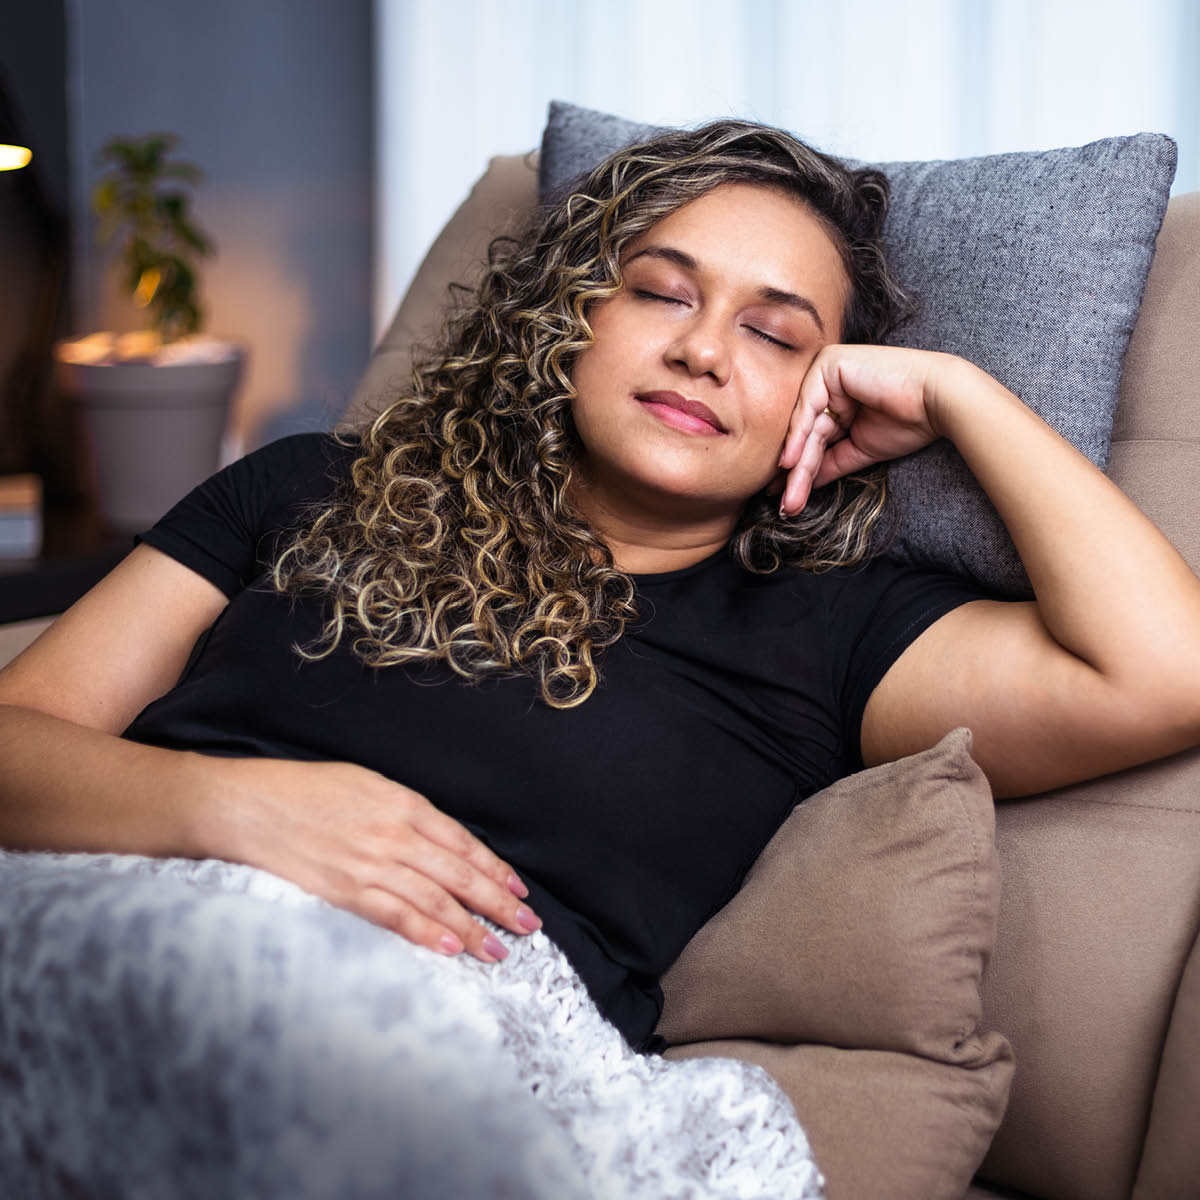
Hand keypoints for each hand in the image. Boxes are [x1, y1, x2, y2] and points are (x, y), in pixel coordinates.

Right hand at [196, 755, 539, 962]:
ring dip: (473, 928)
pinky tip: (453, 948)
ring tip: (500, 949)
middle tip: (528, 927)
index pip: (463, 844)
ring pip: (436, 901)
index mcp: (404, 803)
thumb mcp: (367, 784)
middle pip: (460, 876)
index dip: (494, 870)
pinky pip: (396, 917)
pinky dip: (428, 934)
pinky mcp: (346, 891)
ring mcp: (371, 865)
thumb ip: (407, 812)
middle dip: (498, 904)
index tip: (518, 891)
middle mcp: (395, 835)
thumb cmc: (306, 790)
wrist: (249, 806)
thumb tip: (441, 841)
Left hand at [777, 345, 962, 514]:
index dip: (799, 472)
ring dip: (795, 465)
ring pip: (804, 426)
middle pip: (806, 435)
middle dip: (795, 474)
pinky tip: (790, 463)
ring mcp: (826, 370)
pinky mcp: (829, 363)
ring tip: (787, 497)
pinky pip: (807, 406)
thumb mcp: (858, 450)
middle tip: (783, 506)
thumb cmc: (908, 423)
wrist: (938, 402)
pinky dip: (797, 437)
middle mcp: (828, 383)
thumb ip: (827, 463)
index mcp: (837, 398)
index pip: (812, 439)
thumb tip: (797, 485)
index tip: (785, 502)